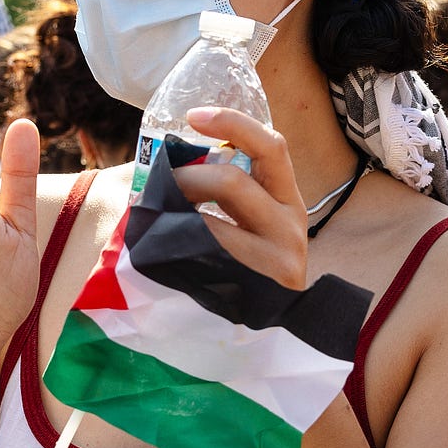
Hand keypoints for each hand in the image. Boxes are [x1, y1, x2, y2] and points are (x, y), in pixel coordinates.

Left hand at [175, 107, 307, 289]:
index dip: (233, 124)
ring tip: (157, 221)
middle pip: (232, 180)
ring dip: (175, 215)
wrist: (265, 332)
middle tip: (161, 187)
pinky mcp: (260, 288)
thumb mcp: (248, 220)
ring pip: (213, 223)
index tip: (193, 116)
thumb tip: (162, 159)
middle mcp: (291, 223)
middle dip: (186, 177)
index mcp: (287, 197)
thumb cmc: (246, 262)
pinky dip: (178, 250)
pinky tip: (165, 253)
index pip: (271, 145)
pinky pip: (208, 259)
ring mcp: (279, 257)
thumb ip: (223, 188)